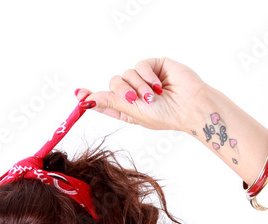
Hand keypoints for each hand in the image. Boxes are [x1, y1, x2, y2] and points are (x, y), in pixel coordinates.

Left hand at [74, 57, 211, 132]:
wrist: (190, 106)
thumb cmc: (165, 115)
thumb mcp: (133, 112)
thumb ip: (110, 102)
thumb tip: (86, 100)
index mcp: (127, 108)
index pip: (104, 100)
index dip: (90, 97)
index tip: (78, 95)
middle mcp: (134, 92)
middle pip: (113, 83)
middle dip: (121, 91)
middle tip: (134, 98)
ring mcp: (144, 78)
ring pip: (126, 74)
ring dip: (138, 86)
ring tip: (154, 96)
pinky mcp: (154, 66)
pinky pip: (140, 65)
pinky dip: (147, 76)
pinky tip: (159, 85)